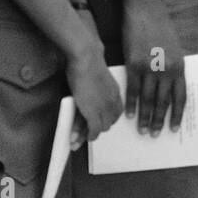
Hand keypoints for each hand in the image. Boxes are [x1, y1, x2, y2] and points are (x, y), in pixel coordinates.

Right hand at [65, 23, 121, 142]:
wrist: (86, 58)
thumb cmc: (89, 62)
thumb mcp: (99, 79)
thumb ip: (98, 91)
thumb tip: (90, 99)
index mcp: (116, 93)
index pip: (116, 112)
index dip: (107, 119)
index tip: (100, 123)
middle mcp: (113, 102)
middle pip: (110, 121)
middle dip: (99, 128)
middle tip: (88, 132)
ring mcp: (104, 108)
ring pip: (102, 127)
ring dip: (91, 133)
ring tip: (81, 138)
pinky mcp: (93, 112)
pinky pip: (93, 130)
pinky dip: (88, 136)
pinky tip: (82, 139)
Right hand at [121, 0, 186, 135]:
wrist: (146, 9)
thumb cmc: (161, 26)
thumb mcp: (175, 47)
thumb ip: (174, 66)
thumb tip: (172, 86)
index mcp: (180, 65)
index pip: (181, 96)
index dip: (177, 114)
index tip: (174, 128)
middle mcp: (167, 69)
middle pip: (163, 101)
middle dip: (159, 120)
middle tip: (155, 135)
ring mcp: (150, 68)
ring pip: (148, 99)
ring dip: (145, 117)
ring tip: (142, 130)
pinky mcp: (133, 64)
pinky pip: (133, 89)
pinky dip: (131, 104)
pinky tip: (129, 115)